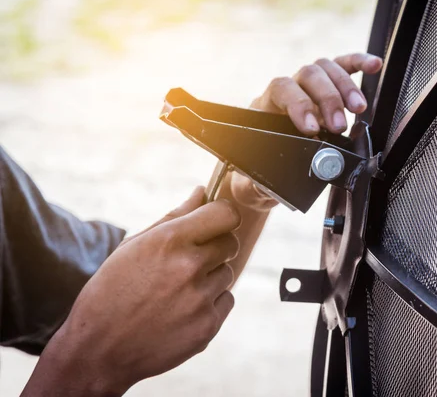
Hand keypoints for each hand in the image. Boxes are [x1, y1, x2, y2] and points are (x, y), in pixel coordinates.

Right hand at [23, 187, 240, 395]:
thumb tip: (202, 192)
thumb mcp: (133, 247)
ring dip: (210, 277)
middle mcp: (190, 268)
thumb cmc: (110, 292)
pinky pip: (226, 300)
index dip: (223, 214)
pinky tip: (182, 310)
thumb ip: (173, 217)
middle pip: (231, 243)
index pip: (225, 214)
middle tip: (190, 260)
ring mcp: (201, 299)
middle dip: (216, 246)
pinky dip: (210, 303)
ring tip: (176, 291)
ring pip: (227, 273)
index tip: (216, 219)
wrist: (98, 351)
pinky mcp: (208, 327)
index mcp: (169, 241)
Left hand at [232, 52, 382, 209]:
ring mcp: (307, 86)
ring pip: (327, 69)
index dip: (300, 104)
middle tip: (339, 127)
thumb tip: (284, 177)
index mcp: (265, 107)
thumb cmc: (260, 173)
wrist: (265, 171)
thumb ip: (266, 178)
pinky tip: (374, 65)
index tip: (313, 129)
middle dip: (328, 100)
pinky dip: (359, 64)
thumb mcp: (258, 179)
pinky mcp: (327, 85)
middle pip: (309, 75)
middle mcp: (287, 91)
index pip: (281, 89)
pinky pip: (342, 66)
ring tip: (359, 109)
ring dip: (346, 87)